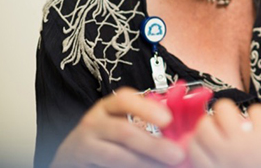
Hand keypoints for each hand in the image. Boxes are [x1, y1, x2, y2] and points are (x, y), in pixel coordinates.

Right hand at [51, 87, 185, 167]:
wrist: (73, 156)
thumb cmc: (109, 136)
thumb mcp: (124, 121)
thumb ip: (150, 120)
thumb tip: (186, 124)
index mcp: (108, 106)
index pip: (124, 100)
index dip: (146, 108)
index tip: (168, 120)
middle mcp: (93, 122)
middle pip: (123, 131)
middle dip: (153, 145)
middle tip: (177, 154)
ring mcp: (84, 145)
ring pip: (115, 155)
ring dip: (143, 163)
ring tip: (163, 167)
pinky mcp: (79, 162)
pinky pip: (107, 167)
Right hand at [188, 100, 260, 167]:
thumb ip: (209, 164)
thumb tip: (196, 146)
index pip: (192, 145)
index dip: (198, 140)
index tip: (207, 142)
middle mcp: (224, 156)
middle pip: (203, 125)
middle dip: (210, 124)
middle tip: (220, 129)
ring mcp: (244, 144)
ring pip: (224, 109)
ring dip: (228, 112)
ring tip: (236, 122)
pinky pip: (255, 111)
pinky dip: (257, 114)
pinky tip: (258, 124)